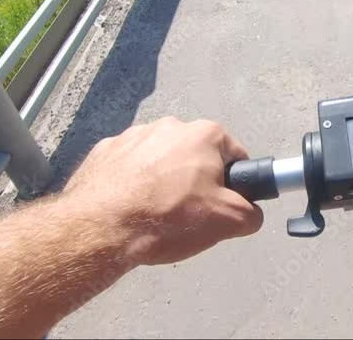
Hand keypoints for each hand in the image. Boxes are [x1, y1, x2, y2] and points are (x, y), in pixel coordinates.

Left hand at [63, 117, 263, 264]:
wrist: (101, 227)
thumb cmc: (169, 217)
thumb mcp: (228, 222)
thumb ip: (251, 213)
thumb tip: (250, 213)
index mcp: (204, 134)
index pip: (234, 156)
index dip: (233, 183)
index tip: (221, 204)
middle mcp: (170, 125)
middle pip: (195, 156)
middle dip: (195, 180)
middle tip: (188, 213)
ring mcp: (133, 135)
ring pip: (160, 160)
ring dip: (162, 180)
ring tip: (154, 213)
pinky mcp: (104, 150)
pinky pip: (128, 166)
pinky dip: (131, 182)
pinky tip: (129, 207)